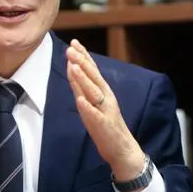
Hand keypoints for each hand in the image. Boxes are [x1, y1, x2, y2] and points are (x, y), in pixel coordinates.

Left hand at [66, 39, 145, 182]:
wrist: (122, 149)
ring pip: (93, 92)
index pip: (92, 70)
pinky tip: (81, 100)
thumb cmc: (105, 124)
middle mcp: (105, 98)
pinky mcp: (104, 126)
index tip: (74, 42)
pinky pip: (95, 115)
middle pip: (93, 77)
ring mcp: (105, 111)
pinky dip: (88, 107)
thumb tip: (72, 67)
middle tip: (71, 50)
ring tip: (74, 67)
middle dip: (82, 62)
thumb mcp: (92, 102)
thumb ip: (83, 87)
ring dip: (83, 79)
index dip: (84, 56)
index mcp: (103, 91)